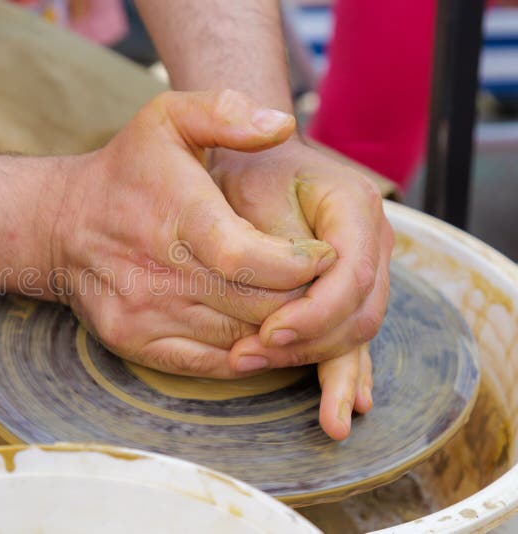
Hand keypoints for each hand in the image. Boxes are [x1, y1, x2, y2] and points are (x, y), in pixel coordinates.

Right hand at [51, 91, 335, 377]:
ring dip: (278, 328)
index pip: (248, 257)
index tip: (321, 255)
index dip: (297, 265)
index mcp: (174, 213)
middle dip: (301, 299)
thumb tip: (281, 125)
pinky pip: (210, 364)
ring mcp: (142, 312)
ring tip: (298, 305)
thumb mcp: (166, 117)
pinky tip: (259, 330)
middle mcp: (156, 269)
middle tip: (321, 285)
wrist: (62, 224)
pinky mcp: (134, 341)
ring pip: (238, 337)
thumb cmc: (127, 170)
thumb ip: (226, 112)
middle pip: (253, 304)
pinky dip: (245, 354)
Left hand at [210, 140, 392, 438]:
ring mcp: (365, 267)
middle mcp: (371, 240)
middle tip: (250, 359)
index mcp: (355, 207)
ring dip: (321, 365)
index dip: (314, 313)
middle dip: (311, 344)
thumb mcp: (252, 190)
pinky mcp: (347, 290)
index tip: (267, 332)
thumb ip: (277, 242)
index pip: (352, 275)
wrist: (251, 160)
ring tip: (295, 395)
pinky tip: (348, 404)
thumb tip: (297, 294)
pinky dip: (346, 369)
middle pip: (360, 311)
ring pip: (357, 330)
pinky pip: (351, 333)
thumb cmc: (246, 170)